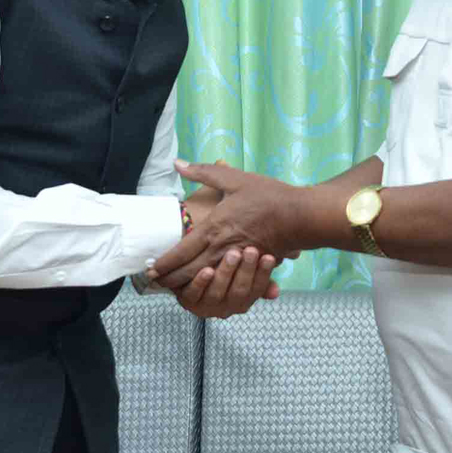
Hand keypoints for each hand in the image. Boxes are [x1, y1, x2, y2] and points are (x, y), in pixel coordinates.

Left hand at [151, 161, 303, 290]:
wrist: (301, 217)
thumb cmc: (269, 196)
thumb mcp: (235, 179)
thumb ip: (204, 172)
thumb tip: (179, 164)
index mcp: (215, 227)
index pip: (182, 251)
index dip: (165, 263)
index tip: (150, 269)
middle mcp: (222, 248)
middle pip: (189, 272)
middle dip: (170, 280)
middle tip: (155, 283)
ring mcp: (237, 260)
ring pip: (205, 279)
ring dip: (187, 286)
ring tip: (173, 289)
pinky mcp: (249, 267)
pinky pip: (225, 281)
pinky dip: (210, 286)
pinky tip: (203, 288)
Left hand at [172, 246, 279, 317]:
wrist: (189, 271)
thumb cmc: (220, 268)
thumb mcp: (240, 270)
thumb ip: (258, 277)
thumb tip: (276, 291)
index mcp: (242, 302)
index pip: (257, 289)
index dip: (263, 274)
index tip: (269, 257)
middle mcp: (226, 308)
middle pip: (239, 292)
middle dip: (246, 270)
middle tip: (250, 251)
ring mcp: (206, 307)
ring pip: (218, 293)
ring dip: (226, 273)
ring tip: (232, 254)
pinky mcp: (187, 302)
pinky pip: (194, 294)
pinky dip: (201, 283)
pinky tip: (207, 270)